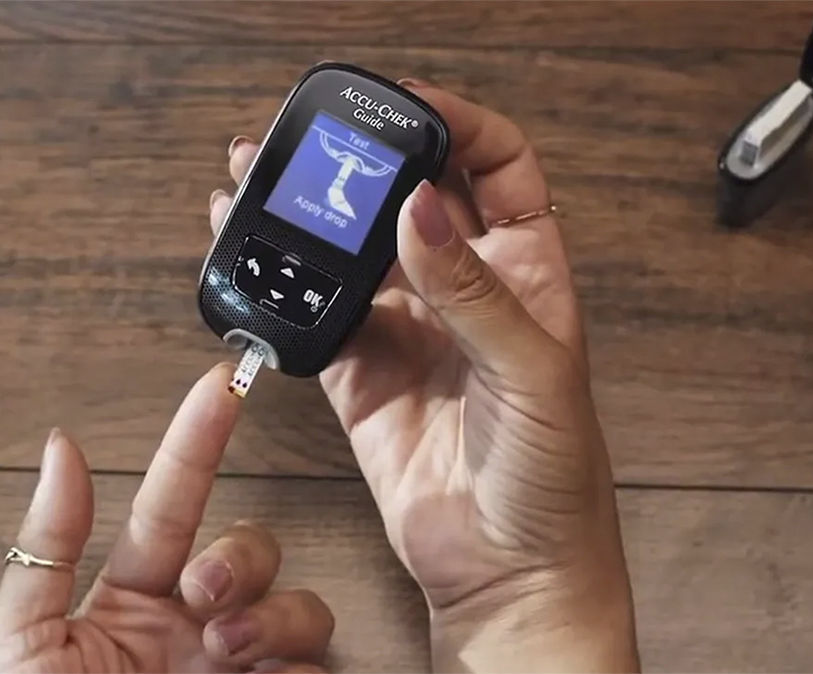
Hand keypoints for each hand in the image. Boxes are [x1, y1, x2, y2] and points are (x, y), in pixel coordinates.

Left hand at [0, 365, 332, 672]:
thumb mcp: (17, 646)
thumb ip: (49, 545)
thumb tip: (62, 446)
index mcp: (130, 603)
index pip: (174, 501)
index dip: (199, 436)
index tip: (223, 378)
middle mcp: (193, 633)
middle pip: (255, 552)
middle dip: (242, 557)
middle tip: (203, 596)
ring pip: (300, 609)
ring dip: (273, 620)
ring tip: (224, 655)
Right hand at [211, 83, 636, 670]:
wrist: (510, 574)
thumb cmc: (555, 481)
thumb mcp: (535, 375)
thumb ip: (475, 293)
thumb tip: (421, 210)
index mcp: (526, 275)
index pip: (499, 168)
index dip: (458, 125)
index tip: (407, 107)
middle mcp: (465, 293)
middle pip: (413, 198)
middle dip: (365, 162)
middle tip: (315, 143)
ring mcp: (409, 332)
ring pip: (355, 253)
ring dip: (313, 217)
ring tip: (261, 181)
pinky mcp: (362, 377)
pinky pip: (319, 317)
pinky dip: (286, 286)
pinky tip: (257, 255)